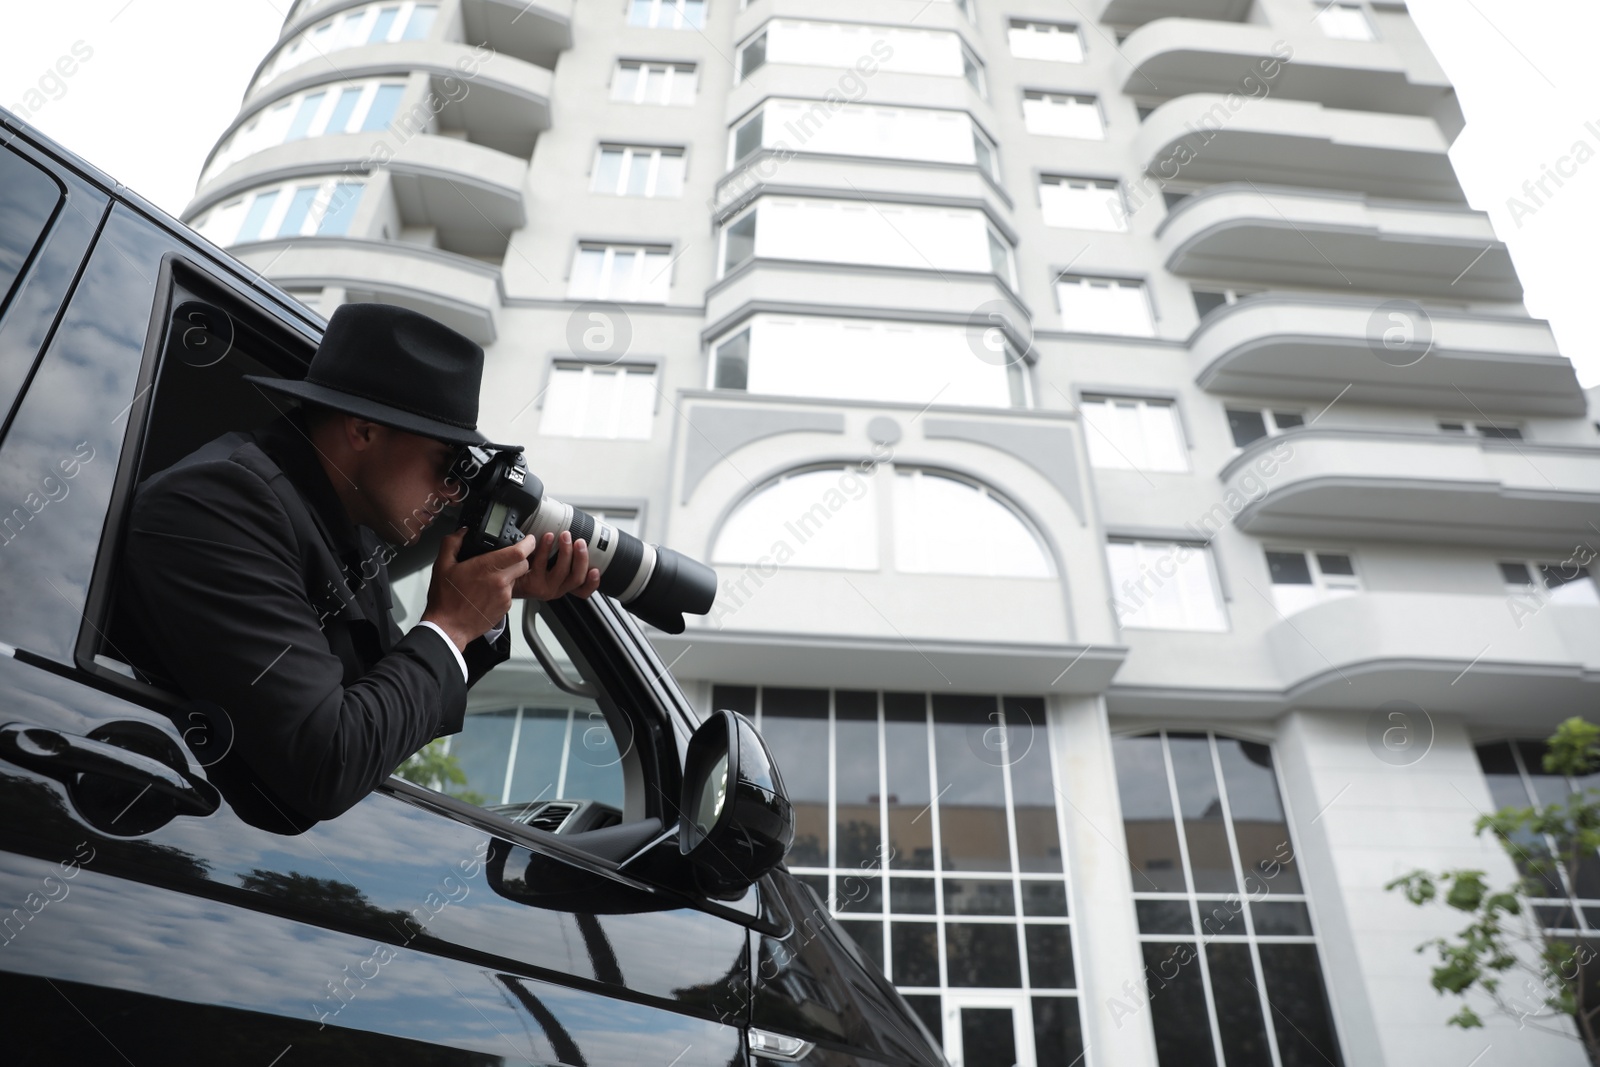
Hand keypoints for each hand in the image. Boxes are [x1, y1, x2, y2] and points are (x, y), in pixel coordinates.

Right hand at [420, 528, 535, 651]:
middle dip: (520, 558)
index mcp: (486, 568)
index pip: (519, 552)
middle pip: (523, 564)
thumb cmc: (446, 600)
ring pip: (517, 578)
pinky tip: (488, 592)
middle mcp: (500, 582)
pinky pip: (510, 593)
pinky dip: (504, 589)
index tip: (528, 539)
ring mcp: (504, 596)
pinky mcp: (505, 608)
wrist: (448, 627)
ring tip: (490, 578)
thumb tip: (462, 532)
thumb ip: (452, 544)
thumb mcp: (442, 566)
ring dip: (509, 575)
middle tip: (507, 557)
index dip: (528, 543)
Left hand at [512, 530, 601, 602]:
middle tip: (580, 541)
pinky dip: (546, 548)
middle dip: (581, 558)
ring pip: (562, 571)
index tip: (596, 569)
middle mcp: (556, 590)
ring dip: (566, 551)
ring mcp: (544, 588)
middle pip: (576, 578)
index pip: (583, 590)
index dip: (593, 582)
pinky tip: (547, 537)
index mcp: (563, 586)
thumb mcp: (548, 569)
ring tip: (565, 536)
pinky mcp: (532, 584)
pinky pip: (542, 564)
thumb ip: (562, 561)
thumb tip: (576, 540)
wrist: (505, 579)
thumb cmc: (527, 570)